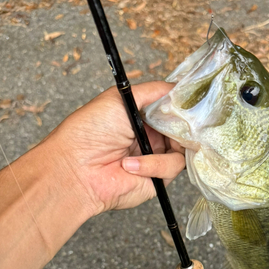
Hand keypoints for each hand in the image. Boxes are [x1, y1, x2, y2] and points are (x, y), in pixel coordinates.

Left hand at [51, 82, 184, 214]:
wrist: (75, 170)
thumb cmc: (89, 132)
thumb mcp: (121, 99)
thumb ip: (154, 91)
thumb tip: (179, 88)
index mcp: (143, 118)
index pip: (174, 110)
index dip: (184, 108)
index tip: (192, 104)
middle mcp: (152, 138)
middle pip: (184, 130)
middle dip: (182, 127)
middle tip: (177, 125)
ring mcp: (156, 159)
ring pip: (183, 150)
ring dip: (162, 148)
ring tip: (134, 149)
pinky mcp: (157, 180)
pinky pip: (172, 168)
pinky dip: (153, 164)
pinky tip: (129, 164)